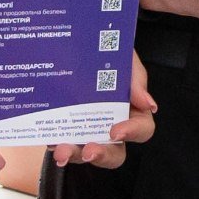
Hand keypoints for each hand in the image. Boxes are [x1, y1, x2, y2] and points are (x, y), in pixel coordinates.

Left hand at [50, 50, 157, 172]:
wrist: (78, 43)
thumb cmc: (108, 52)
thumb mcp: (126, 58)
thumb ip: (137, 78)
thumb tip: (149, 104)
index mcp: (132, 111)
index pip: (141, 129)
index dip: (131, 132)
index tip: (116, 131)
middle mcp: (111, 125)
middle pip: (115, 152)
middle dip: (102, 155)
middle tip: (89, 151)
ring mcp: (87, 130)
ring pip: (86, 152)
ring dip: (74, 154)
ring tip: (61, 151)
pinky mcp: (65, 129)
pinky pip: (61, 142)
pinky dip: (55, 143)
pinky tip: (49, 138)